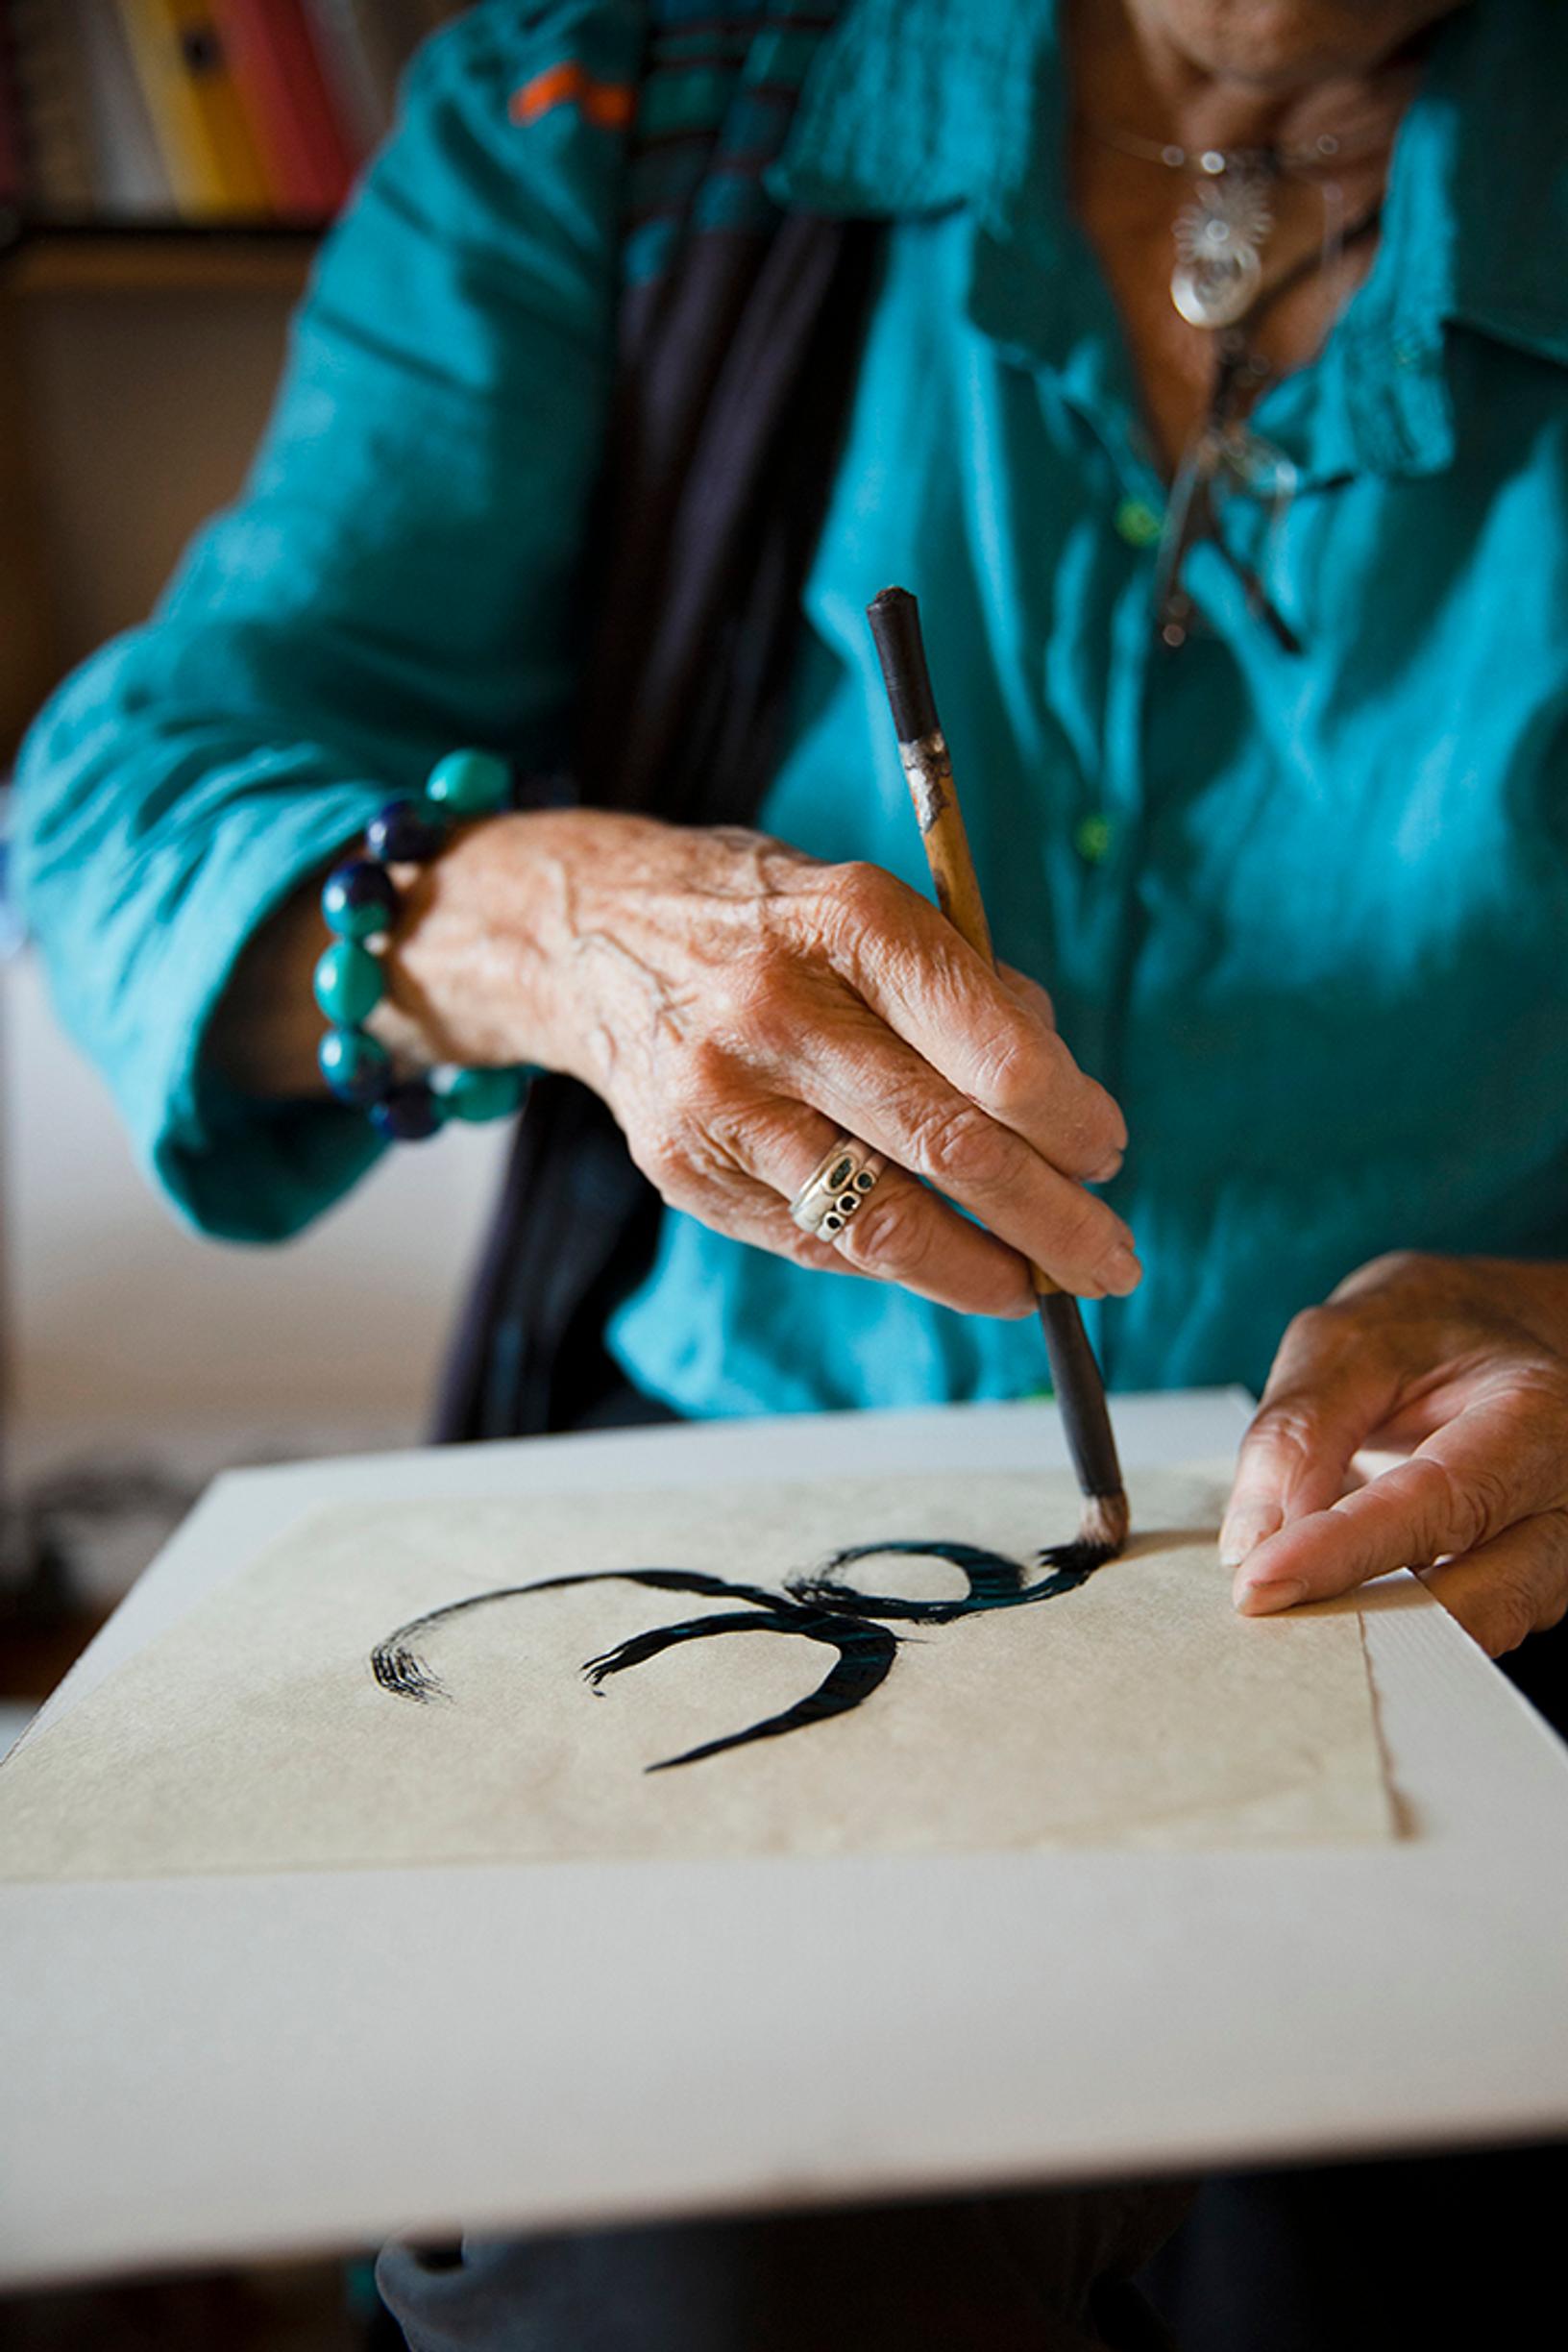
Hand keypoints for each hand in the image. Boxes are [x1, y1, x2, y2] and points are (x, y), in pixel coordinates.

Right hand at [391, 809, 1139, 1318]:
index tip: (1109, 1154)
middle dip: (1053, 1220)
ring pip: (884, 1220)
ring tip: (1037, 1286)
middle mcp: (781, 1007)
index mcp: (853, 921)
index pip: (995, 1053)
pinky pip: (817, 1240)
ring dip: (983, 1269)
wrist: (590, 935)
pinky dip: (894, 1258)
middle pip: (953, 1148)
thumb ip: (975, 995)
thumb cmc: (772, 923)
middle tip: (1111, 1261)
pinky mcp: (685, 1167)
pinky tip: (941, 1259)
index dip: (1071, 1122)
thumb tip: (1069, 1116)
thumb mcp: (873, 909)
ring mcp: (724, 1096)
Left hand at [1222, 1251, 1567, 1655]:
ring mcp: (1556, 1555)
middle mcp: (1564, 1499)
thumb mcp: (1349, 1340)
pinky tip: (1332, 1603)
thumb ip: (1301, 1428)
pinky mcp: (1527, 1590)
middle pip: (1477, 1595)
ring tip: (1291, 1605)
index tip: (1260, 1582)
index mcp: (1536, 1417)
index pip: (1439, 1503)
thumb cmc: (1427, 1331)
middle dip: (1366, 1617)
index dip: (1344, 1550)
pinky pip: (1461, 1630)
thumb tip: (1253, 1537)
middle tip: (1262, 1610)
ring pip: (1474, 1630)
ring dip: (1377, 1632)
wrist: (1494, 1336)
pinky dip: (1391, 1627)